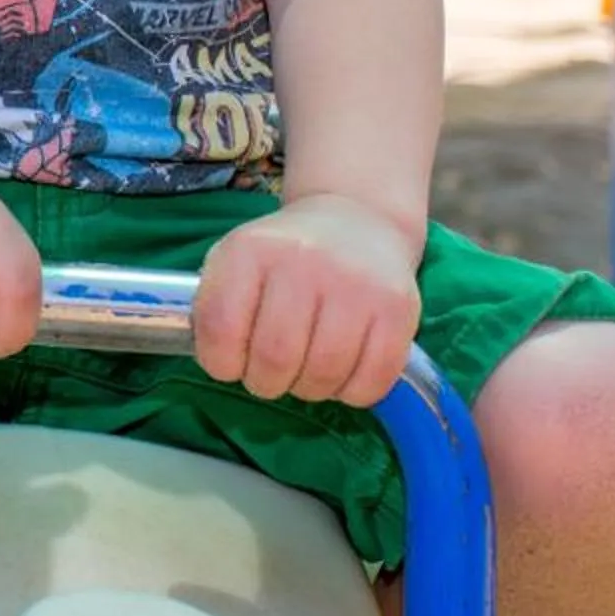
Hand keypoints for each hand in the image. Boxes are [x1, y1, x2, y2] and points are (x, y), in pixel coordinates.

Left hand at [193, 194, 422, 407]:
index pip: (220, 327)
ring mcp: (355, 284)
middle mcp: (303, 261)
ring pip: (323, 374)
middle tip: (269, 376)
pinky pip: (371, 381)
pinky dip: (351, 393)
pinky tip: (341, 375)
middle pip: (275, 358)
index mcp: (251, 250)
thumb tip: (219, 363)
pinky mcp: (398, 309)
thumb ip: (216, 307)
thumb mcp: (238, 261)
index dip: (220, 363)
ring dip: (308, 390)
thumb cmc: (285, 256)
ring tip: (304, 374)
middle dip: (265, 383)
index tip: (230, 365)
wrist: (357, 222)